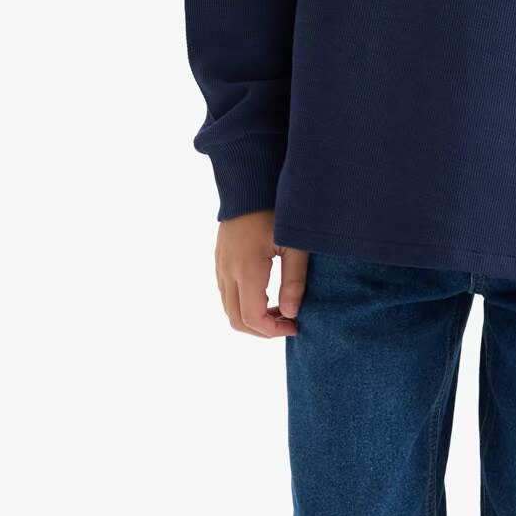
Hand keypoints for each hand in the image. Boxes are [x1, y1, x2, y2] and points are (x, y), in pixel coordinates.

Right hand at [214, 212, 309, 336]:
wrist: (250, 184)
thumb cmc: (277, 211)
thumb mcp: (295, 245)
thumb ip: (294, 281)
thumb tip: (292, 313)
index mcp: (247, 270)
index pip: (253, 318)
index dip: (274, 331)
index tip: (295, 326)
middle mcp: (228, 272)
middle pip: (237, 320)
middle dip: (263, 330)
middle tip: (288, 323)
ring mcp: (220, 266)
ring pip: (229, 308)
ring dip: (252, 317)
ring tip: (280, 309)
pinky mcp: (220, 260)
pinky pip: (226, 293)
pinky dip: (244, 304)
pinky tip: (267, 294)